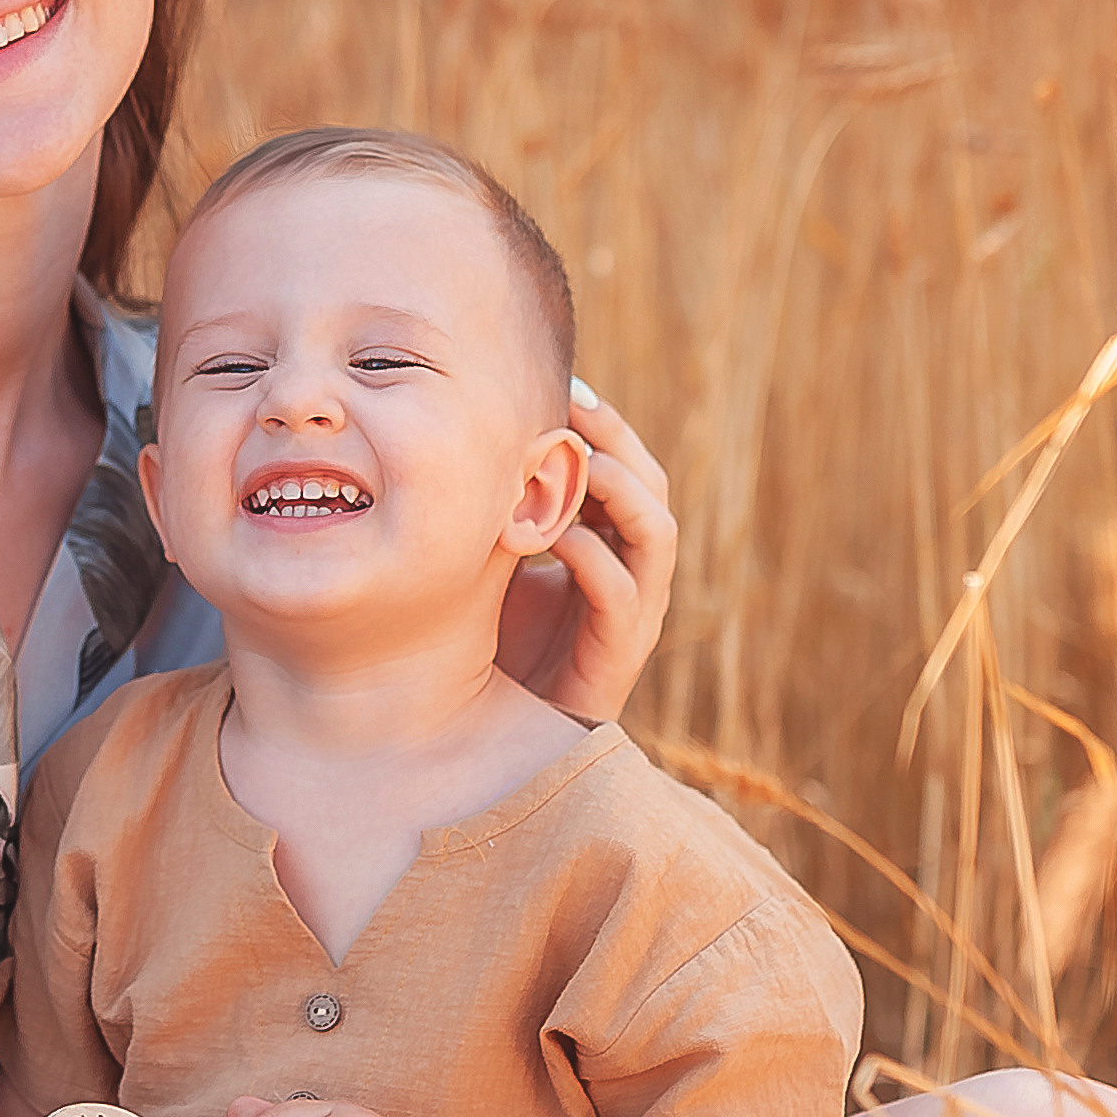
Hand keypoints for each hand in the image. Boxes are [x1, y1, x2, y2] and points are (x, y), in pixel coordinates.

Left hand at [495, 383, 674, 724]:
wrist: (482, 733)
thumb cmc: (484, 640)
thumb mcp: (489, 557)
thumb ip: (495, 507)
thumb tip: (460, 435)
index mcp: (603, 542)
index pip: (622, 469)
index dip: (601, 426)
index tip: (563, 383)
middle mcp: (628, 572)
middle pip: (649, 488)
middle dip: (617, 441)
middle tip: (576, 403)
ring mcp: (630, 614)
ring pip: (656, 535)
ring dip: (621, 492)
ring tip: (582, 461)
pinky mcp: (616, 657)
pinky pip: (623, 598)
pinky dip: (594, 560)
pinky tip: (559, 537)